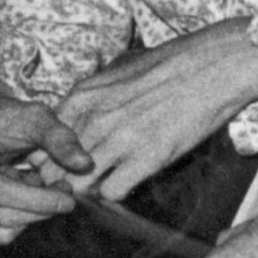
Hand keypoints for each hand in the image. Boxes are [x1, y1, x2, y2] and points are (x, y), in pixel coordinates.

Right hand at [0, 83, 93, 244]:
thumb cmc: (1, 119)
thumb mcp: (33, 117)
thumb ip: (60, 137)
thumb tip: (85, 164)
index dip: (40, 200)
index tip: (69, 198)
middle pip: (1, 216)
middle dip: (40, 208)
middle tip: (59, 189)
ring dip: (26, 215)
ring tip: (27, 185)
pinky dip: (6, 224)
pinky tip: (7, 198)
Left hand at [56, 20, 257, 207]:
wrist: (214, 66)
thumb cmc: (172, 65)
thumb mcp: (118, 71)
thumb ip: (94, 96)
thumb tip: (80, 114)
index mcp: (83, 96)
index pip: (43, 142)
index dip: (50, 158)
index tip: (64, 164)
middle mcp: (94, 119)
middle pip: (55, 169)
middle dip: (65, 180)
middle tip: (81, 182)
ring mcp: (120, 139)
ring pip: (79, 185)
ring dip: (90, 189)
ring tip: (106, 182)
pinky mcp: (147, 158)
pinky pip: (112, 192)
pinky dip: (118, 192)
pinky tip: (130, 180)